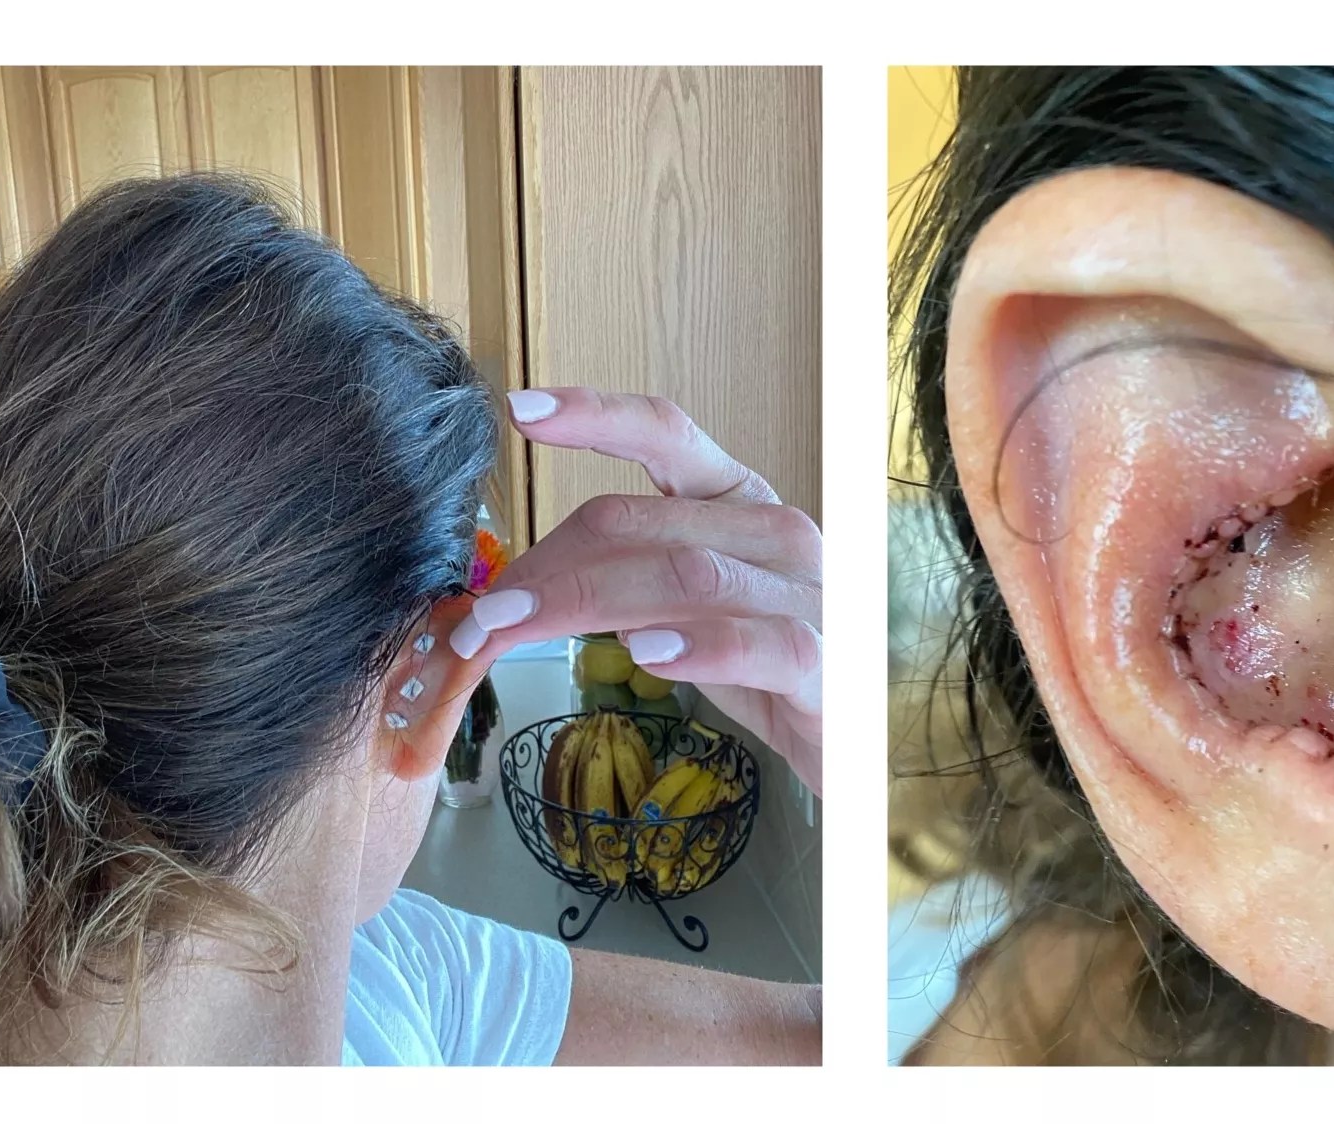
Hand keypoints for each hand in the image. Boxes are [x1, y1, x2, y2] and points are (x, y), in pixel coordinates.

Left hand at [459, 388, 821, 793]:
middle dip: (543, 564)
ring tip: (509, 631)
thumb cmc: (763, 666)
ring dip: (580, 601)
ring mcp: (806, 594)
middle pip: (639, 522)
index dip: (593, 414)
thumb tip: (519, 584)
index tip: (519, 409)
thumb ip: (622, 579)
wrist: (856, 741)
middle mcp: (775, 532)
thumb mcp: (685, 609)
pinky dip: (696, 646)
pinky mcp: (824, 664)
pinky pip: (758, 642)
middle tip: (477, 613)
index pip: (666, 432)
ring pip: (681, 575)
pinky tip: (641, 653)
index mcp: (738, 501)